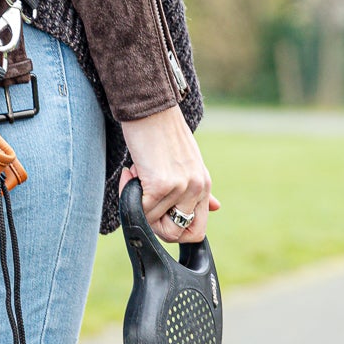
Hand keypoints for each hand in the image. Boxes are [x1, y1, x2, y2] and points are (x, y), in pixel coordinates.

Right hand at [118, 105, 217, 243]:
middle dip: (153, 223)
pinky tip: (130, 171)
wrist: (150, 108)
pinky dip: (128, 193)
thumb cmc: (163, 133)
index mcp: (204, 184)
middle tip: (143, 198)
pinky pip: (140, 209)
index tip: (159, 212)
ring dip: (136, 201)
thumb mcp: (188, 162)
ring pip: (153, 222)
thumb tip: (216, 208)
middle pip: (175, 234)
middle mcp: (197, 188)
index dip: (174, 229)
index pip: (197, 231)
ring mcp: (181, 187)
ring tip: (137, 174)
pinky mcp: (161, 184)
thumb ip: (198, 189)